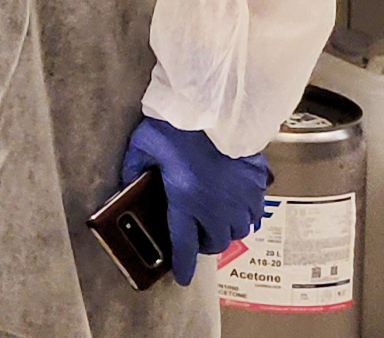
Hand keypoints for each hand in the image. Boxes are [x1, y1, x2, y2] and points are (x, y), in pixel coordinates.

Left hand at [123, 117, 270, 284]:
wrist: (213, 106)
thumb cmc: (174, 126)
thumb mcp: (141, 147)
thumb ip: (132, 169)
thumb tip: (127, 183)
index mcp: (185, 201)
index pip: (184, 244)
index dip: (183, 266)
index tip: (182, 278)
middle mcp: (216, 206)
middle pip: (215, 242)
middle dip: (204, 243)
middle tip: (194, 231)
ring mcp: (240, 196)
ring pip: (238, 229)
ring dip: (225, 228)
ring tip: (213, 217)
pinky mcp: (257, 183)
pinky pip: (255, 211)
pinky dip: (245, 213)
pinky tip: (233, 203)